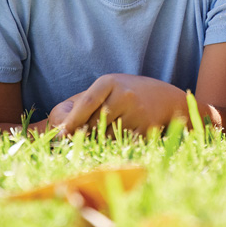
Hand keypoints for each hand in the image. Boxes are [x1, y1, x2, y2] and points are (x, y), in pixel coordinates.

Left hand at [48, 74, 190, 135]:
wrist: (165, 99)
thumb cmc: (126, 95)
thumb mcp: (105, 90)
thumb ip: (81, 105)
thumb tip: (60, 131)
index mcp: (110, 82)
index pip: (87, 103)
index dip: (73, 121)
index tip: (61, 134)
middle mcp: (124, 95)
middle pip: (94, 123)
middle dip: (87, 133)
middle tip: (85, 136)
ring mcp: (137, 112)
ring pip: (106, 137)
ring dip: (102, 140)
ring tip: (110, 131)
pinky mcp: (146, 129)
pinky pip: (121, 144)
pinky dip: (116, 145)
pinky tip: (122, 135)